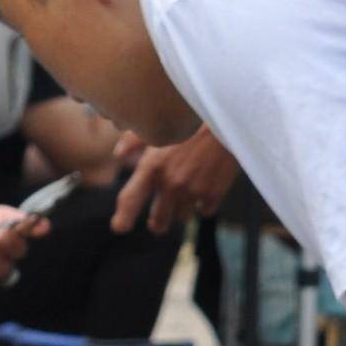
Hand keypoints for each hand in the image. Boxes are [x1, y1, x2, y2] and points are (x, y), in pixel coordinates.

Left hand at [114, 130, 238, 233]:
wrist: (227, 119)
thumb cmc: (190, 118)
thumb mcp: (158, 125)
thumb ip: (134, 141)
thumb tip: (118, 154)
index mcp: (152, 166)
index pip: (130, 200)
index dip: (122, 218)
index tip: (119, 227)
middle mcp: (170, 183)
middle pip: (157, 221)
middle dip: (156, 222)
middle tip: (157, 221)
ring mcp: (193, 191)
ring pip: (181, 217)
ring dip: (181, 210)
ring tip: (184, 198)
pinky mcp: (214, 193)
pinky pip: (204, 212)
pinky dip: (203, 205)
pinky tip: (204, 191)